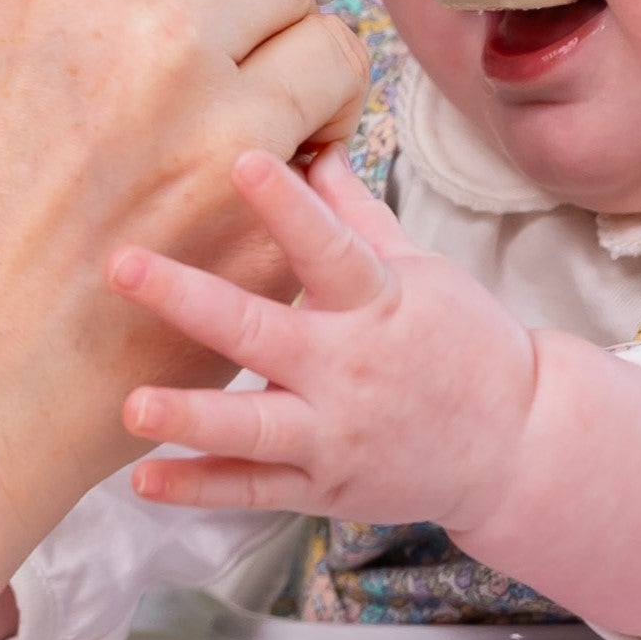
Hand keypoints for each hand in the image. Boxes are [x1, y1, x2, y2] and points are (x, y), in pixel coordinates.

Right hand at [0, 0, 370, 530]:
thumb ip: (96, 2)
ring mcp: (223, 138)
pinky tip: (233, 211)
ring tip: (243, 134)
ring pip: (329, 56)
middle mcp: (157, 36)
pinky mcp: (268, 233)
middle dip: (272, 9)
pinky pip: (325, 164)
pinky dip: (301, 176)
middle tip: (236, 58)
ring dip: (306, 83)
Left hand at [109, 145, 536, 534]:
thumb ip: (357, 214)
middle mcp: (351, 368)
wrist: (517, 445)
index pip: (328, 247)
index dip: (286, 205)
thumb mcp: (421, 270)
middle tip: (123, 267)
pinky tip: (142, 481)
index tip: (243, 159)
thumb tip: (320, 147)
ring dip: (190, 417)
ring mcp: (336, 435)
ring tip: (131, 404)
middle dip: (190, 300)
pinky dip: (198, 488)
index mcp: (378, 303)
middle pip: (263, 332)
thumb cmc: (464, 344)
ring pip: (253, 428)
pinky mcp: (324, 488)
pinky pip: (253, 491)